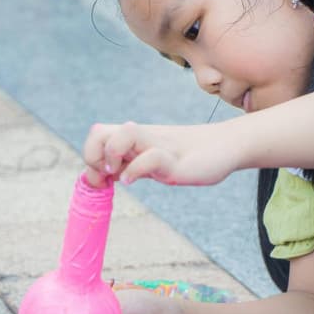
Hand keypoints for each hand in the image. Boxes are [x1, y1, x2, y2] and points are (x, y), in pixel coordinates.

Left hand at [83, 121, 240, 186]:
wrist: (223, 147)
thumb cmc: (186, 156)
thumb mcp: (151, 162)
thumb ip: (128, 166)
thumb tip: (99, 178)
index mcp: (133, 140)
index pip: (96, 136)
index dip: (90, 158)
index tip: (101, 180)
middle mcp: (141, 140)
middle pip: (98, 133)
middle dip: (93, 156)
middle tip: (108, 175)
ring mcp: (157, 147)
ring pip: (122, 135)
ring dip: (112, 156)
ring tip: (120, 174)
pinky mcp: (175, 160)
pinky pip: (150, 157)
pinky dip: (136, 170)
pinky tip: (133, 181)